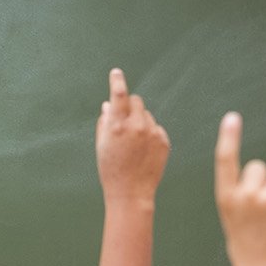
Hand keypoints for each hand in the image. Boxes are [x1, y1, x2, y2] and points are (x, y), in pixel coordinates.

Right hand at [96, 68, 170, 203]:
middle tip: (124, 122)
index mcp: (117, 126)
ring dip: (140, 122)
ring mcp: (152, 133)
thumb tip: (108, 105)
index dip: (116, 81)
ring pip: (147, 115)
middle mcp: (137, 126)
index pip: (118, 95)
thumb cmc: (111, 170)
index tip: (116, 73)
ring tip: (133, 145)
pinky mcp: (164, 140)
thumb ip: (105, 122)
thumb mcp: (102, 145)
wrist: (131, 193)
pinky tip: (143, 152)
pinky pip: (156, 128)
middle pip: (137, 101)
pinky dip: (150, 134)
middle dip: (130, 106)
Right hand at [214, 112, 265, 265]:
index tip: (232, 118)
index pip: (225, 161)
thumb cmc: (247, 247)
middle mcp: (245, 194)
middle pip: (258, 167)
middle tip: (261, 210)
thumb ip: (241, 196)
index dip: (229, 138)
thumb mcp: (233, 220)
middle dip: (261, 181)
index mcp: (226, 199)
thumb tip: (260, 177)